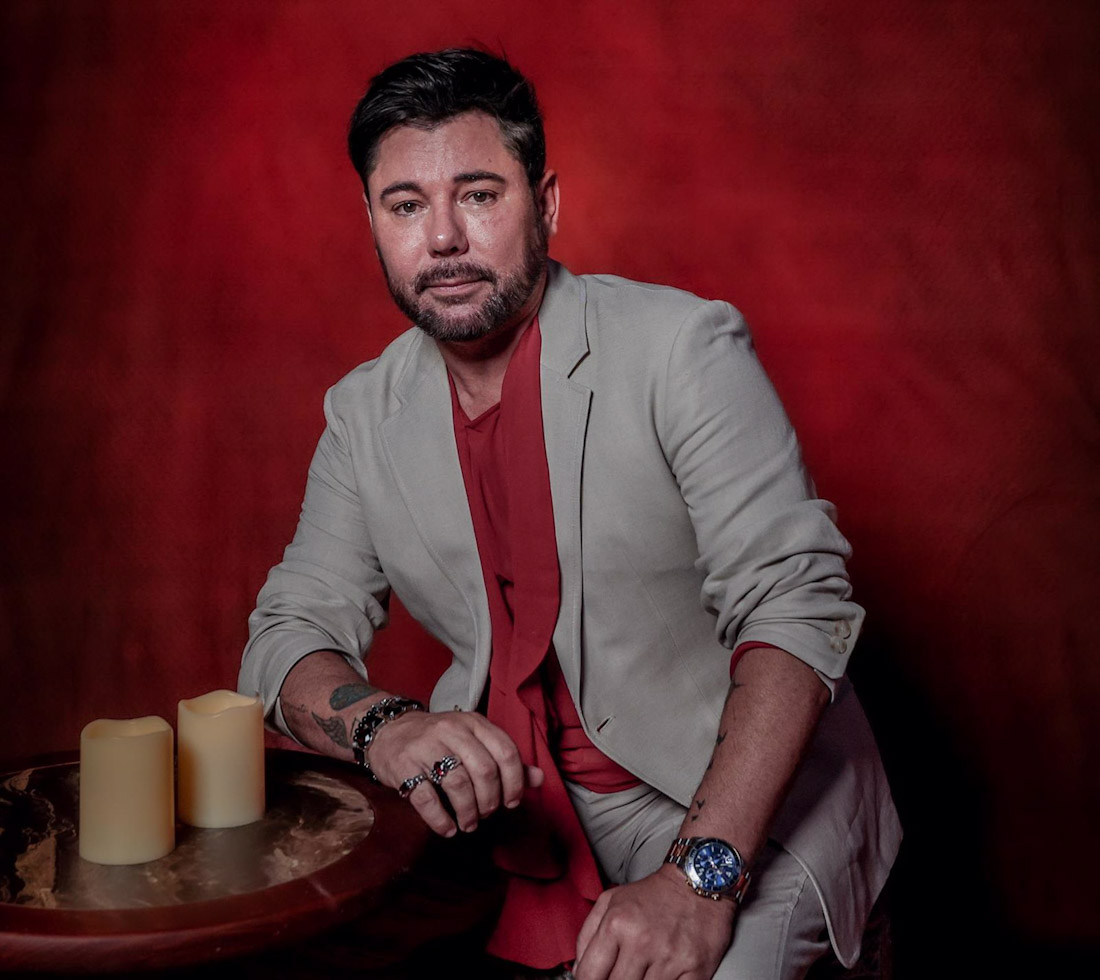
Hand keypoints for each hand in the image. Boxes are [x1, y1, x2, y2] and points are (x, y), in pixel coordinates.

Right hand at [368, 710, 543, 836]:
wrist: (390, 731)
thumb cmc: (440, 741)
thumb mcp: (474, 741)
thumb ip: (505, 760)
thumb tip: (539, 778)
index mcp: (474, 723)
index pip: (506, 752)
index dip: (515, 782)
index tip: (512, 802)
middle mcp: (452, 730)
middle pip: (484, 771)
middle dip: (490, 801)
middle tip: (487, 814)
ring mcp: (426, 746)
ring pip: (458, 783)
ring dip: (468, 812)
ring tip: (469, 823)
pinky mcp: (404, 766)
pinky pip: (426, 797)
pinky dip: (440, 819)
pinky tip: (447, 828)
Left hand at [573, 864, 735, 979]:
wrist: (700, 881)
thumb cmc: (654, 894)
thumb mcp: (611, 900)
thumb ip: (587, 934)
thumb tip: (578, 969)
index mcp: (617, 923)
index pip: (589, 974)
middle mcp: (642, 941)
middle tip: (620, 973)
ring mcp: (670, 958)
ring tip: (641, 972)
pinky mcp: (696, 970)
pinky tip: (660, 976)